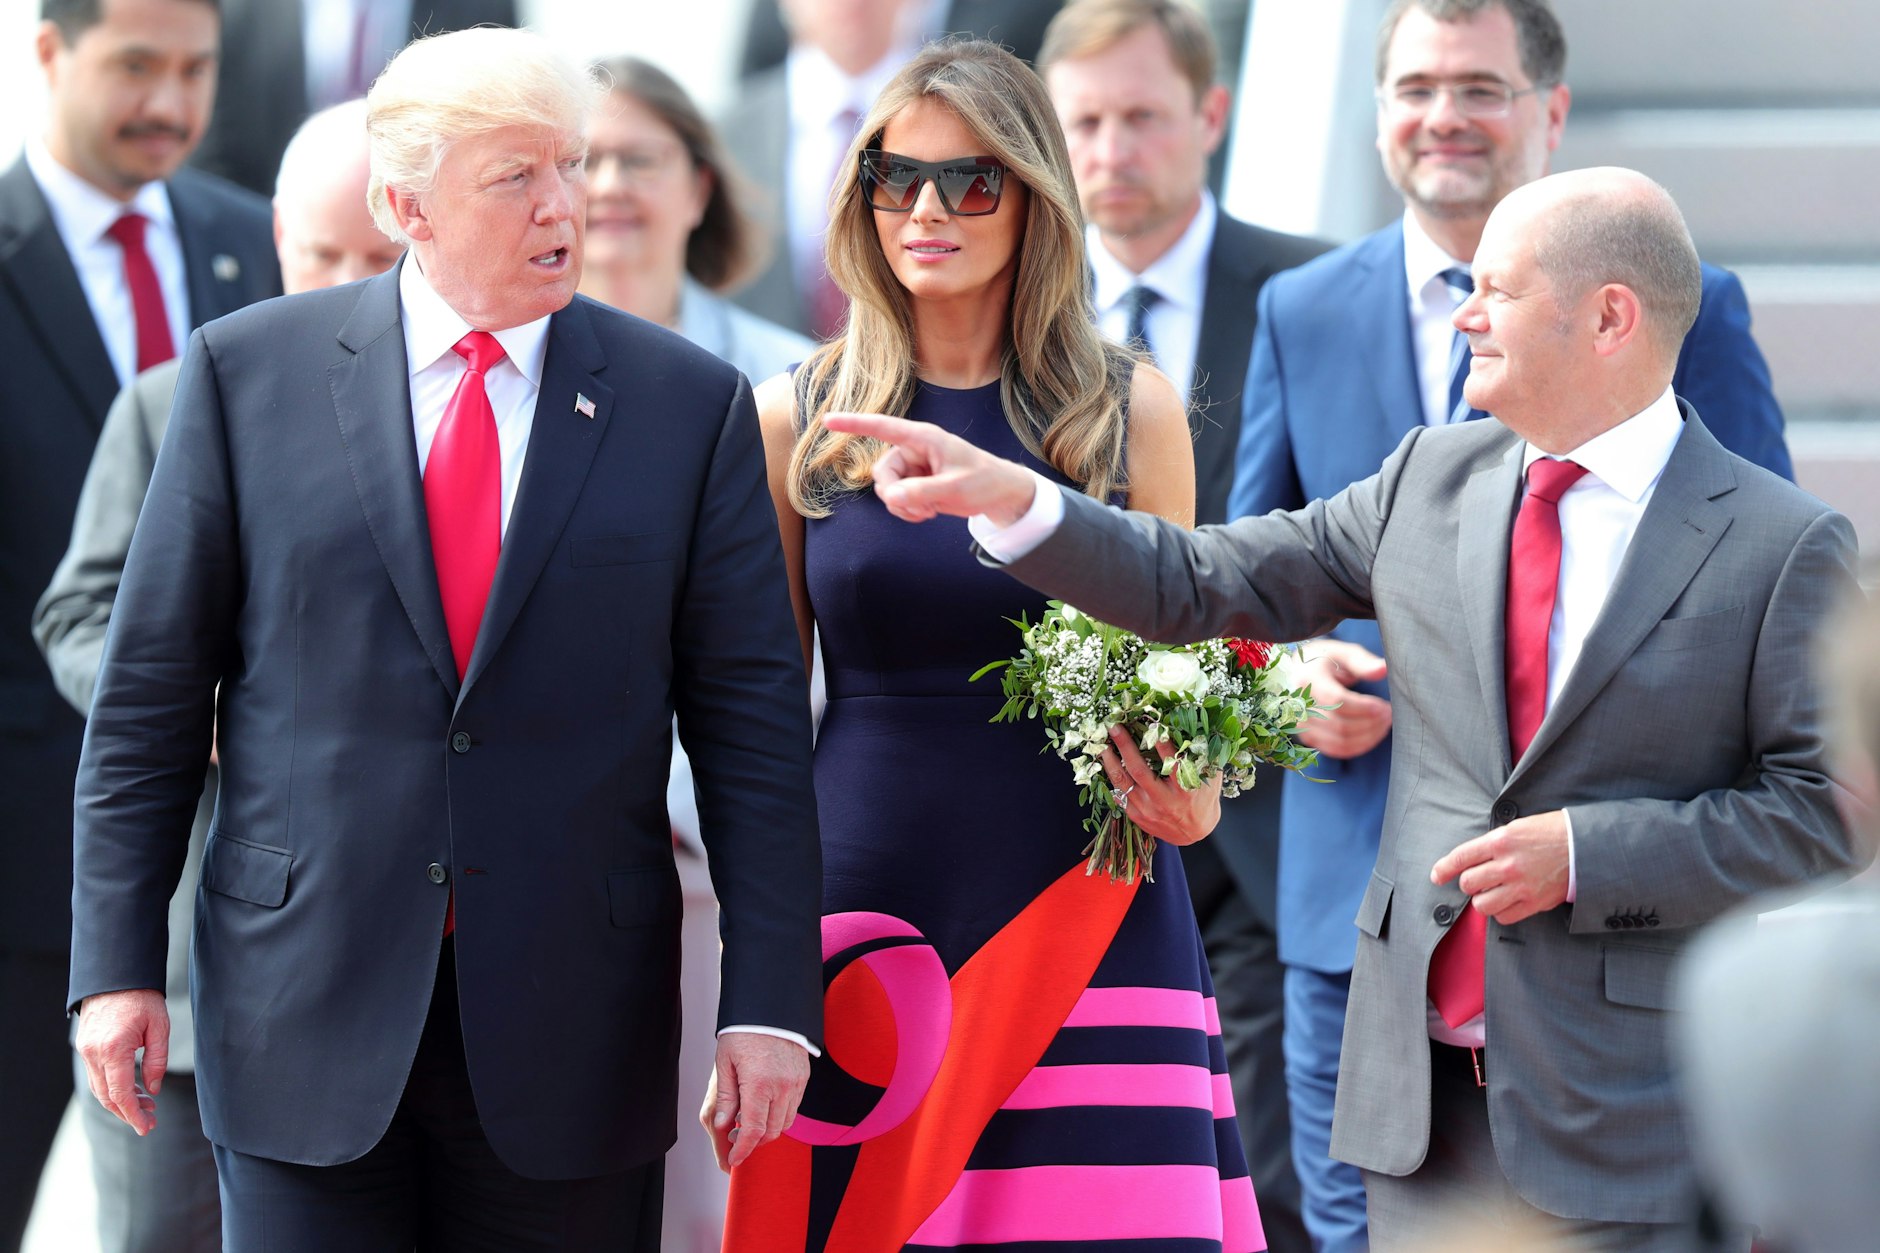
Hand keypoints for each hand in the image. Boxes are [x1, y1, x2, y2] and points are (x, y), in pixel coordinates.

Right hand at [75, 988, 168, 1135]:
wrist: (116, 975)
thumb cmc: (142, 998)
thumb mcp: (159, 1027)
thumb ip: (157, 1061)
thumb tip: (153, 1090)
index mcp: (113, 1049)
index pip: (120, 1094)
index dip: (133, 1114)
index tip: (147, 1127)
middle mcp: (94, 1053)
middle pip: (107, 1096)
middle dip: (128, 1112)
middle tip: (151, 1120)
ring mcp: (86, 1050)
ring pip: (100, 1088)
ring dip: (121, 1100)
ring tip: (147, 1105)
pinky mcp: (85, 1046)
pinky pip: (97, 1075)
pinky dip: (113, 1086)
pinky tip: (133, 1088)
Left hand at [700, 1032, 810, 1171]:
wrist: (771, 1008)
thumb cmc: (744, 1032)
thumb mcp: (725, 1063)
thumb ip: (726, 1097)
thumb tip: (724, 1125)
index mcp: (759, 1085)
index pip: (753, 1131)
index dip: (744, 1150)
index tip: (735, 1159)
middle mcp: (782, 1087)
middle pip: (771, 1131)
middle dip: (754, 1141)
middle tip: (738, 1137)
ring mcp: (796, 1083)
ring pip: (785, 1122)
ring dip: (768, 1129)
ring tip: (750, 1120)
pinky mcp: (803, 1077)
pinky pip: (794, 1107)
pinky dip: (780, 1114)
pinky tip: (765, 1106)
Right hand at [821, 413, 1036, 525]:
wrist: (998, 493)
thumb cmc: (983, 481)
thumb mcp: (955, 488)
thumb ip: (923, 492)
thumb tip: (891, 497)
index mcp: (923, 438)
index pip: (883, 427)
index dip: (854, 424)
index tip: (827, 420)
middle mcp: (913, 450)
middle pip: (881, 473)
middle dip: (895, 495)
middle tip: (920, 508)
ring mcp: (912, 468)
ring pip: (886, 489)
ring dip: (903, 506)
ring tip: (929, 510)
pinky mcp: (914, 484)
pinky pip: (895, 500)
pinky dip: (906, 511)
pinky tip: (926, 514)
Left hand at [1101, 726, 1222, 846]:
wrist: (1194, 833)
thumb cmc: (1202, 800)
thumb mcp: (1210, 780)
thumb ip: (1203, 758)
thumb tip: (1196, 730)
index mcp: (1185, 791)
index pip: (1172, 764)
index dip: (1162, 744)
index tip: (1153, 723)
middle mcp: (1164, 801)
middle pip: (1139, 771)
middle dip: (1125, 746)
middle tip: (1115, 727)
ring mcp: (1148, 810)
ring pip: (1123, 783)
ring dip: (1110, 762)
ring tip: (1102, 744)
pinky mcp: (1137, 816)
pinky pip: (1119, 795)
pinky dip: (1112, 778)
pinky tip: (1106, 764)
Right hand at [1294, 640, 1390, 758]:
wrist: (1299, 673)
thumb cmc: (1326, 661)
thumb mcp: (1343, 653)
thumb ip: (1363, 662)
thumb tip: (1383, 670)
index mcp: (1308, 680)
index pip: (1337, 701)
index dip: (1364, 708)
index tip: (1384, 705)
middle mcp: (1300, 706)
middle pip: (1341, 725)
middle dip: (1371, 722)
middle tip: (1389, 713)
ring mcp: (1303, 725)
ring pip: (1341, 742)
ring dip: (1369, 736)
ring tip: (1384, 723)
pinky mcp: (1309, 737)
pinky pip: (1337, 750)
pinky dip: (1359, 746)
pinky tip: (1373, 734)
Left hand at [1429, 810, 1570, 924]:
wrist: (1585, 846)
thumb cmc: (1551, 832)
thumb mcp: (1518, 827)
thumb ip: (1493, 843)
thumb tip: (1471, 859)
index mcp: (1501, 840)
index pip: (1461, 857)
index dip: (1444, 868)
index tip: (1437, 876)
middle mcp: (1508, 864)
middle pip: (1468, 883)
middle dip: (1468, 884)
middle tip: (1478, 881)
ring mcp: (1521, 886)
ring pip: (1482, 904)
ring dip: (1482, 900)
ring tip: (1492, 893)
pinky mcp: (1534, 902)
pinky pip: (1504, 917)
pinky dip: (1500, 912)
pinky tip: (1507, 902)